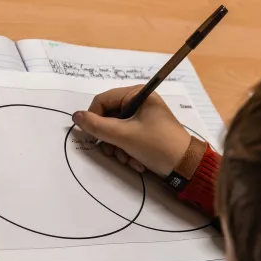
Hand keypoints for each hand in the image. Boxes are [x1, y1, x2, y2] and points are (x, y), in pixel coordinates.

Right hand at [72, 85, 190, 176]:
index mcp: (138, 94)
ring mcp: (143, 119)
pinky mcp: (145, 133)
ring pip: (115, 131)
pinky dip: (127, 152)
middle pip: (108, 118)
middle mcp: (139, 103)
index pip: (102, 100)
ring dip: (118, 148)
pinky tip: (136, 162)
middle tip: (113, 152)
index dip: (94, 118)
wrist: (185, 167)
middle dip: (109, 139)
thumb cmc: (156, 145)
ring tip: (128, 159)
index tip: (93, 137)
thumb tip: (75, 117)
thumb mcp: (124, 136)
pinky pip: (126, 139)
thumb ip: (97, 126)